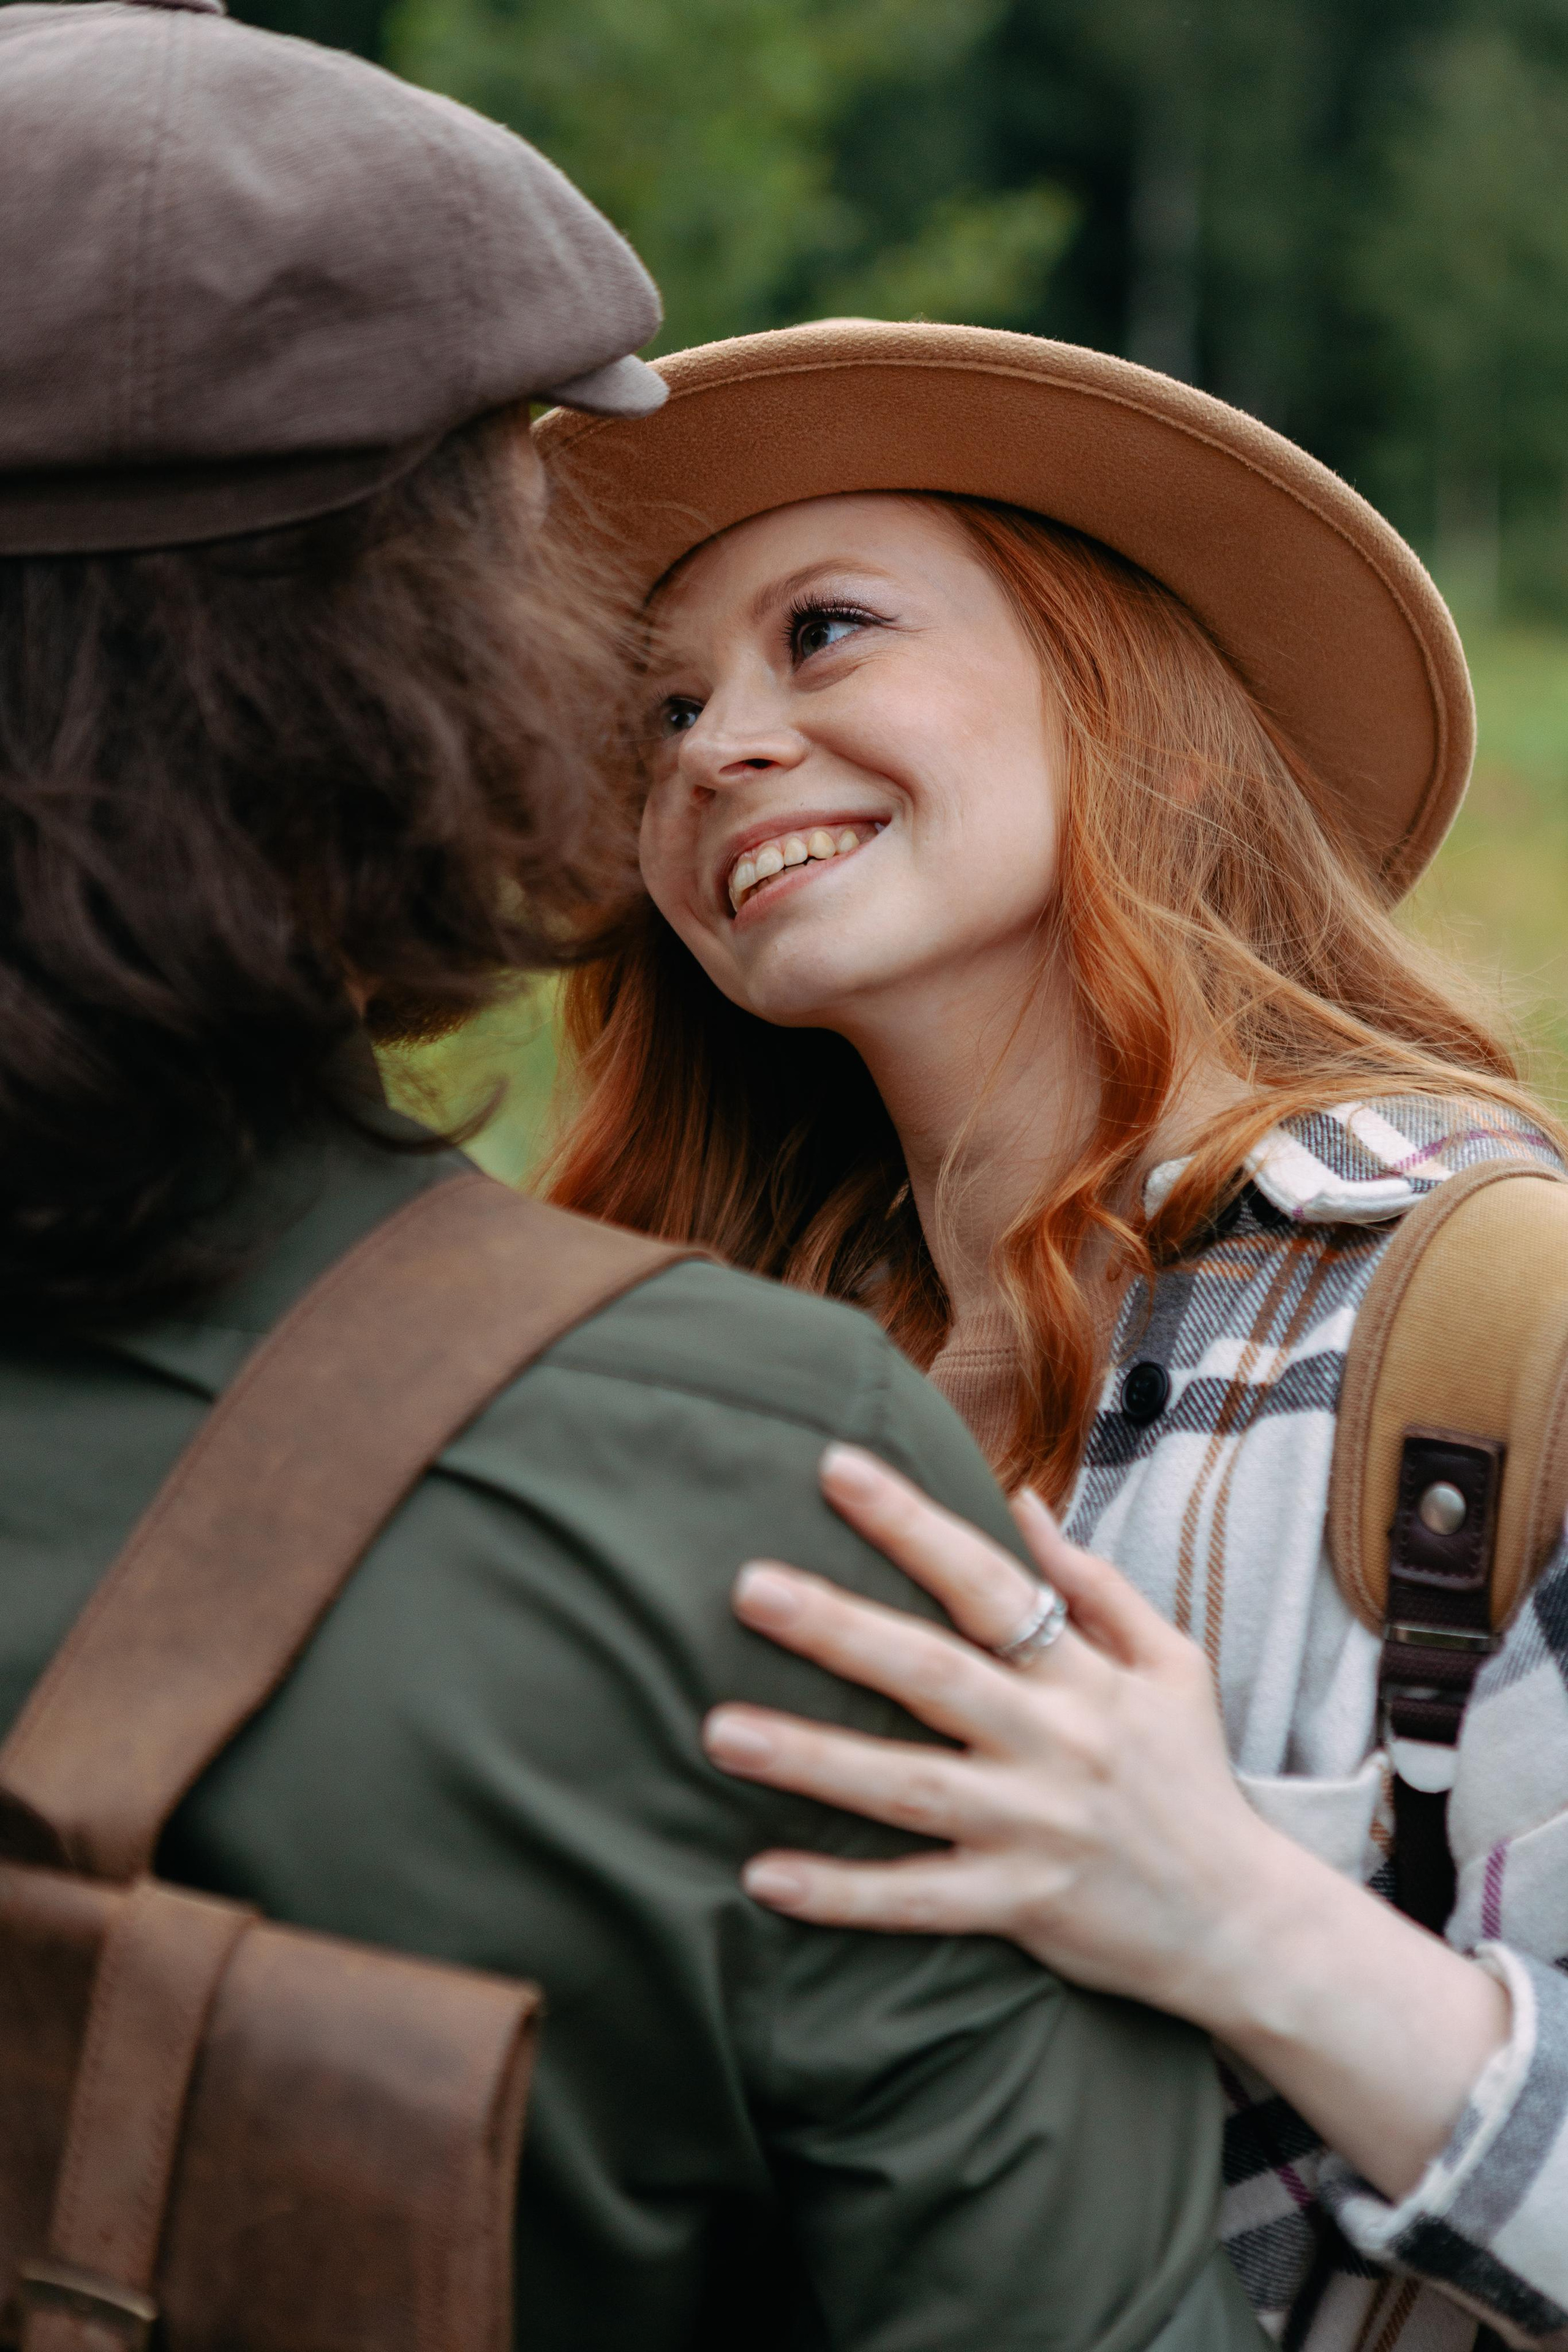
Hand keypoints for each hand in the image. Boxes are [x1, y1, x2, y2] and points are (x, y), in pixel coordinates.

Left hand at [704, 1443, 1275, 2017]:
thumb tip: (1020, 1499)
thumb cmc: (1191, 1779)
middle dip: (837, 1628)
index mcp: (1086, 1676)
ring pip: (906, 1788)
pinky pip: (916, 1902)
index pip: (989, 1583)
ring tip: (717, 1730)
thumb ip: (1094, 1584)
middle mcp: (1054, 1744)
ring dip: (810, 1758)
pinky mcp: (1018, 1907)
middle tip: (747, 1586)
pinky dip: (841, 1894)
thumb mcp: (1170, 1665)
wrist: (1245, 1926)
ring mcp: (1033, 1830)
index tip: (835, 1467)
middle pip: (932, 1674)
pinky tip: (761, 1877)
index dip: (912, 1523)